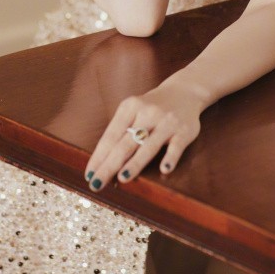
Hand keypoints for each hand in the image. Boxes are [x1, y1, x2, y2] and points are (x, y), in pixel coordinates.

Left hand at [84, 77, 202, 189]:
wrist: (185, 90)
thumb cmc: (152, 107)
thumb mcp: (133, 109)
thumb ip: (121, 130)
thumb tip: (101, 161)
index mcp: (130, 107)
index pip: (110, 136)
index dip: (99, 156)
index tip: (89, 175)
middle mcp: (147, 113)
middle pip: (125, 144)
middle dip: (109, 165)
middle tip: (97, 184)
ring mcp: (166, 122)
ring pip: (148, 146)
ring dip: (135, 163)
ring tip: (122, 178)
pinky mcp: (184, 130)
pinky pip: (176, 146)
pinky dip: (170, 158)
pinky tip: (164, 169)